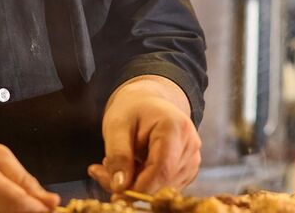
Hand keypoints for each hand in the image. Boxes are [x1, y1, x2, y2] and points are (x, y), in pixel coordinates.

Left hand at [88, 75, 200, 194]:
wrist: (147, 102)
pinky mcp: (188, 169)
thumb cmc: (132, 110)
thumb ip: (118, 155)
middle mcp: (191, 144)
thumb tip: (120, 187)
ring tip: (114, 165)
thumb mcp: (116, 125)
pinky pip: (166, 187)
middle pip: (163, 181)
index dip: (139, 187)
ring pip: (164, 188)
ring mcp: (192, 158)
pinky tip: (130, 169)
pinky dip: (145, 184)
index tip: (115, 193)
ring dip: (136, 185)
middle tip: (101, 173)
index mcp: (175, 127)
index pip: (162, 170)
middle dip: (132, 186)